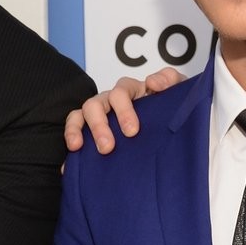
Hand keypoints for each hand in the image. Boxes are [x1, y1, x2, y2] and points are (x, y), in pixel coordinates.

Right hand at [64, 67, 183, 152]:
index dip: (124, 110)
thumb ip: (170, 81)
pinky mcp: (90, 130)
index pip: (122, 92)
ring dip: (78, 131)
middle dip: (100, 125)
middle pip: (97, 104)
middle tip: (108, 147)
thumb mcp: (176, 94)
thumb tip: (152, 82)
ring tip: (80, 148)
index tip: (132, 131)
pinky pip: (73, 132)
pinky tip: (70, 162)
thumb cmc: (170, 109)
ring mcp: (98, 115)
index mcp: (131, 92)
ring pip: (81, 115)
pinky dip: (70, 142)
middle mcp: (110, 101)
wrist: (169, 131)